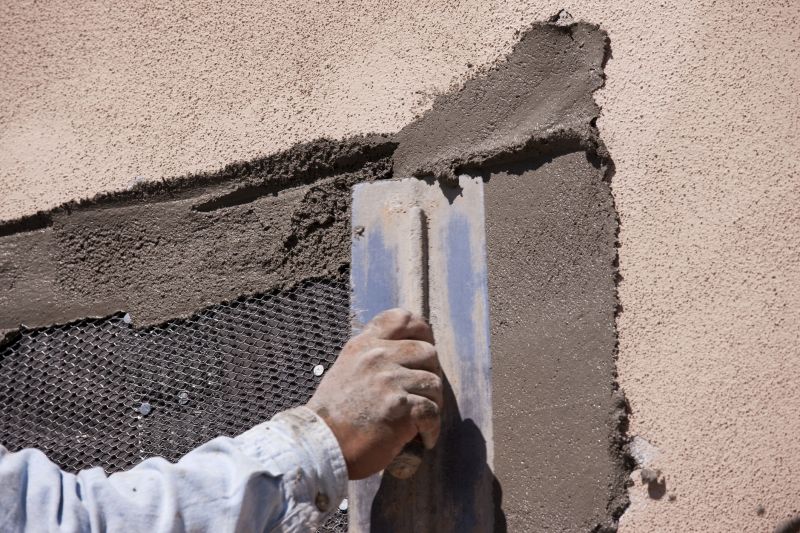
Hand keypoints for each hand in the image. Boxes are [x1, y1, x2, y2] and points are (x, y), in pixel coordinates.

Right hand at [307, 308, 442, 479]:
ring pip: (434, 383)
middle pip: (428, 352)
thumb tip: (404, 359)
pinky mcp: (400, 408)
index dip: (422, 331)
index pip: (402, 318)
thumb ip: (371, 358)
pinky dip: (432, 428)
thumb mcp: (345, 369)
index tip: (425, 347)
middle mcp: (377, 357)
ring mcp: (389, 381)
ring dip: (432, 404)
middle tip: (423, 395)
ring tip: (421, 420)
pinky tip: (424, 438)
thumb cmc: (332, 415)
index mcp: (364, 345)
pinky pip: (432, 411)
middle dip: (431, 374)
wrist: (319, 445)